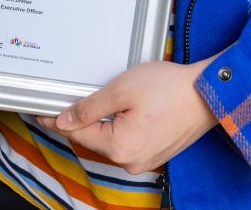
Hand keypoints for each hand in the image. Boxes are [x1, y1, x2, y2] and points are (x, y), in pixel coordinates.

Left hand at [36, 58, 216, 173]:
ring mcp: (144, 160)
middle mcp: (131, 161)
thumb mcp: (123, 89)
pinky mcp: (155, 152)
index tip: (41, 113)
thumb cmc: (170, 88)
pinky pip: (129, 141)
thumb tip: (65, 119)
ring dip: (105, 122)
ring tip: (109, 98)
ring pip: (112, 140)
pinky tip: (129, 108)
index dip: (57, 120)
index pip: (78, 133)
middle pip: (95, 139)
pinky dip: (122, 126)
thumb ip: (90, 106)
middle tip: (73, 97)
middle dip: (84, 119)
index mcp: (119, 148)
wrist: (208, 93)